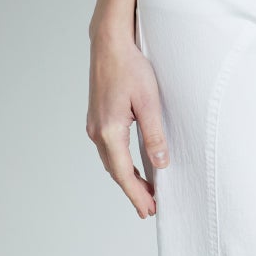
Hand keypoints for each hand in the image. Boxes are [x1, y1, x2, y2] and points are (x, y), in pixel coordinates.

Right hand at [87, 33, 169, 216]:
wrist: (109, 44)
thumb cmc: (131, 67)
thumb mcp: (149, 102)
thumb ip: (154, 134)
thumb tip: (161, 163)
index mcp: (110, 131)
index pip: (124, 173)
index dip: (137, 194)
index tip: (149, 210)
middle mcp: (97, 132)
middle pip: (116, 171)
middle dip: (133, 191)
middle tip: (150, 209)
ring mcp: (94, 125)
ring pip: (112, 162)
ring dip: (127, 178)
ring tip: (145, 192)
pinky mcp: (97, 119)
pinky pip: (110, 150)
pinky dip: (121, 164)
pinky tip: (134, 168)